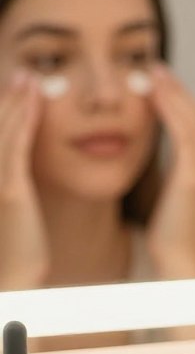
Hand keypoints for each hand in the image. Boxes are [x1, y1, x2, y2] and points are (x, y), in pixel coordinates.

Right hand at [0, 71, 47, 289]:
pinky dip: (23, 123)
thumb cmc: (20, 248)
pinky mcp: (9, 192)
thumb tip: (23, 175)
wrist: (16, 279)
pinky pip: (15, 149)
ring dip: (15, 103)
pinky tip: (32, 104)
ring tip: (29, 79)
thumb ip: (17, 185)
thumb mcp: (16, 209)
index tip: (19, 88)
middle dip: (8, 98)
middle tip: (24, 74)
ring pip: (2, 132)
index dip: (4, 111)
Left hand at [146, 65, 194, 278]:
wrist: (180, 262)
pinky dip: (169, 111)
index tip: (162, 80)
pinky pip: (184, 135)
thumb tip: (161, 143)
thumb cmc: (172, 232)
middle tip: (155, 67)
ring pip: (194, 120)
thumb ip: (177, 166)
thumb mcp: (177, 193)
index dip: (184, 98)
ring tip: (151, 75)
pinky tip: (153, 98)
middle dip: (178, 89)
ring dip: (172, 93)